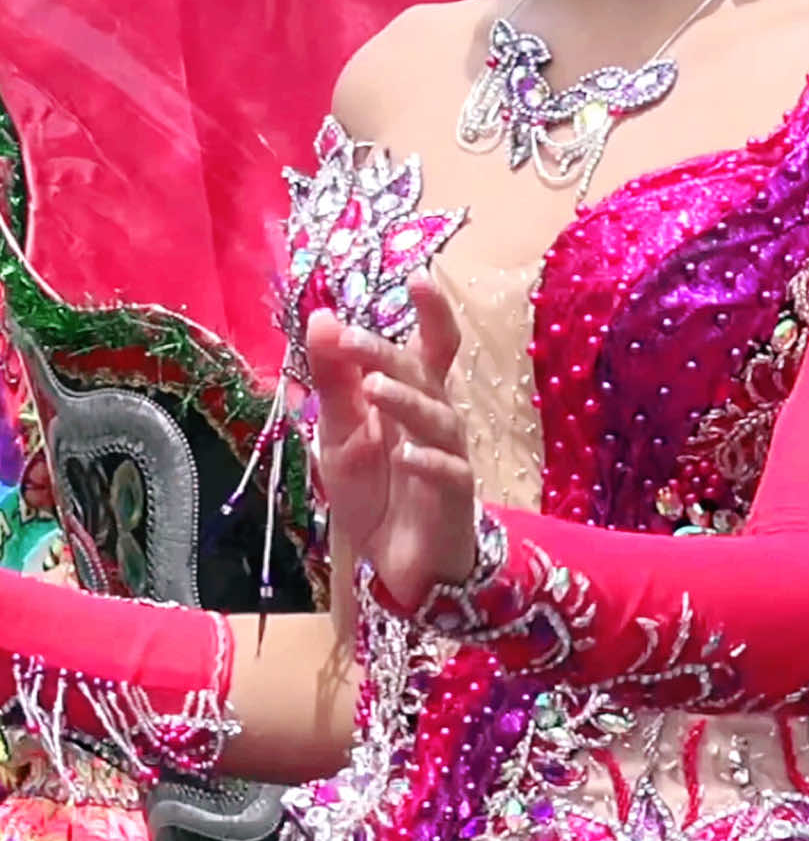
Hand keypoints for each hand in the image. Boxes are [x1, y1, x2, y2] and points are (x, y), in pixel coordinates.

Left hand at [310, 272, 475, 611]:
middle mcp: (437, 416)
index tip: (418, 277)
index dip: (431, 311)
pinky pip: (449, 473)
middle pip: (423, 374)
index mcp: (413, 394)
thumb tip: (321, 316)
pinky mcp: (454, 498)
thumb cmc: (374, 489)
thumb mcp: (339, 433)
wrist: (395, 564)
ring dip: (405, 400)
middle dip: (388, 354)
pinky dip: (430, 462)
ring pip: (437, 417)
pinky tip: (409, 456)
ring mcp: (449, 455)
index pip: (431, 344)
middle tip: (351, 339)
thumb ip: (334, 379)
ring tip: (373, 389)